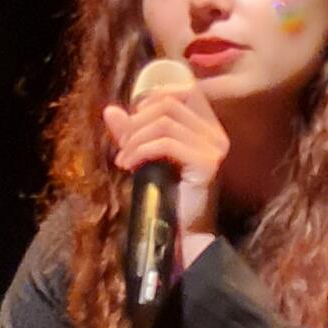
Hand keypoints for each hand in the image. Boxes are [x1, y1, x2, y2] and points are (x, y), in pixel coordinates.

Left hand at [102, 82, 228, 239]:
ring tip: (124, 160)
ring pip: (164, 121)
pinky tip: (130, 166)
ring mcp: (214, 148)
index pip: (184, 90)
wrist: (184, 237)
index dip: (153, 97)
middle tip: (122, 146)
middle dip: (137, 121)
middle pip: (169, 103)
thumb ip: (132, 133)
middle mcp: (216, 134)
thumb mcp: (147, 158)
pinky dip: (141, 150)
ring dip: (135, 138)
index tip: (133, 120)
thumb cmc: (167, 199)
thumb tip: (111, 111)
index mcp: (208, 128)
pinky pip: (166, 143)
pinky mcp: (207, 164)